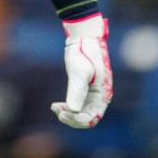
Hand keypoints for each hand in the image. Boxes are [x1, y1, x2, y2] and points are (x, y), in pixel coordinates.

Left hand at [51, 13, 112, 127]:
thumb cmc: (83, 52)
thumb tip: (73, 110)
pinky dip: (68, 107)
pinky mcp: (85, 88)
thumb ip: (77, 91)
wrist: (83, 36)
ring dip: (68, 113)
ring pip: (81, 112)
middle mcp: (100, 97)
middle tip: (56, 111)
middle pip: (87, 118)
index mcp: (103, 95)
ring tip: (54, 107)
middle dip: (72, 118)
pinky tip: (56, 104)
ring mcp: (93, 93)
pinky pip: (78, 104)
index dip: (77, 120)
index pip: (92, 117)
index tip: (62, 114)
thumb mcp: (79, 72)